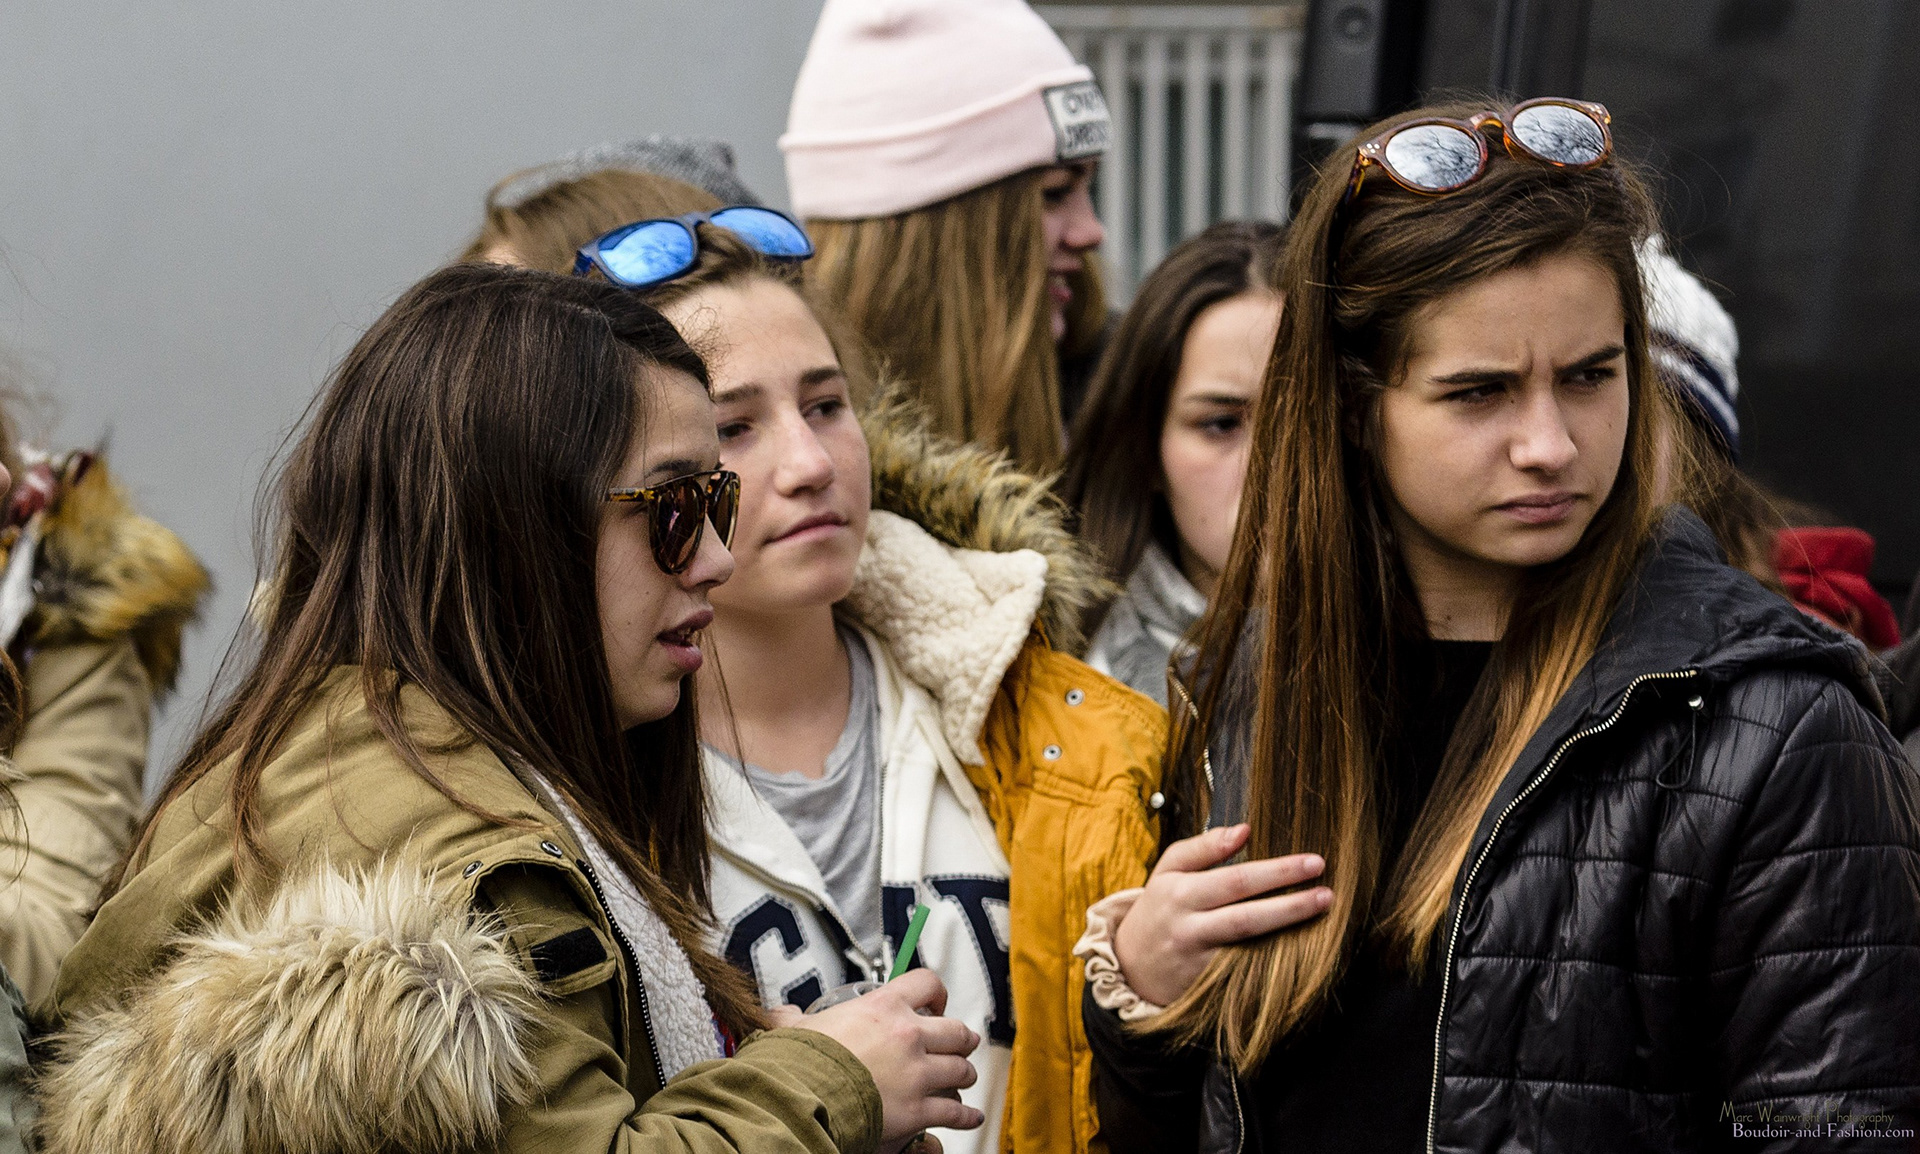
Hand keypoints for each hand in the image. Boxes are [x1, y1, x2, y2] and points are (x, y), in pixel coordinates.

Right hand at [792, 968, 982, 1142]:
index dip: (936, 993)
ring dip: (965, 1074)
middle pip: (956, 1030)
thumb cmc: (800, 1064)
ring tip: (964, 1077)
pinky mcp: (918, 1109)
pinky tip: (970, 1116)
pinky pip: (954, 1111)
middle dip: (962, 1038)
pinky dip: (965, 1115)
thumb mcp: (796, 1029)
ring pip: (961, 1069)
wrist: (801, 1099)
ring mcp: (917, 1073)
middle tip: (962, 1042)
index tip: (936, 1003)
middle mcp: (908, 1036)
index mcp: (883, 1008)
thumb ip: (794, 1019)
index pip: (926, 984)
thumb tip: (782, 1015)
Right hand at [1111, 823, 1331, 1006]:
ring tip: (1321, 910)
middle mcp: (1189, 924)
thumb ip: (1204, 847)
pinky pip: (1243, 968)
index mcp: (1180, 890)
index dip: (1276, 871)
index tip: (1313, 861)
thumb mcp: (1168, 870)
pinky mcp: (1206, 983)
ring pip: (1246, 943)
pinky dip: (1273, 957)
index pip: (1235, 878)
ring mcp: (1198, 957)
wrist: (1131, 966)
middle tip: (1328, 891)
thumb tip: (1244, 830)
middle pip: (1245, 912)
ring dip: (1287, 926)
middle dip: (1290, 901)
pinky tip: (1303, 948)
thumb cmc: (1159, 909)